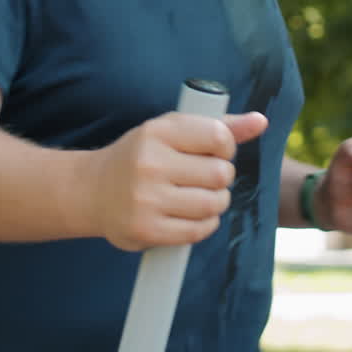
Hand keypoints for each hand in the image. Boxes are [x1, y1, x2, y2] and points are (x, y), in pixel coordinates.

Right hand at [91, 111, 267, 250]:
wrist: (90, 191)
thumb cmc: (141, 157)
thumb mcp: (172, 131)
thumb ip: (219, 126)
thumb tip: (261, 121)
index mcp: (157, 132)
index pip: (218, 137)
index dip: (226, 148)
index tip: (215, 152)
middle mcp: (150, 163)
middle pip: (221, 174)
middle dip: (221, 178)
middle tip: (204, 178)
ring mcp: (146, 198)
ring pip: (214, 204)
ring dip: (215, 203)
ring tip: (198, 197)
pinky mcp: (146, 229)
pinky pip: (199, 230)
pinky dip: (204, 225)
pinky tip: (191, 215)